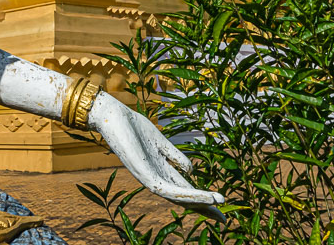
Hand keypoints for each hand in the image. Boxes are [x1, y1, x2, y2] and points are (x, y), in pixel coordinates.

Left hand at [88, 92, 224, 221]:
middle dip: (203, 208)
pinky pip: (167, 189)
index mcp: (161, 169)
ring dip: (198, 202)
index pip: (184, 188)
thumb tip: (193, 170)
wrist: (112, 116)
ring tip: (218, 204)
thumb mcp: (159, 142)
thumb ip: (174, 156)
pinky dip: (186, 194)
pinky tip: (201, 195)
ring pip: (177, 197)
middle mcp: (155, 177)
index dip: (202, 197)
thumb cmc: (133, 127)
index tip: (222, 203)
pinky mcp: (142, 175)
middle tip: (225, 219)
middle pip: (183, 198)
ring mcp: (148, 177)